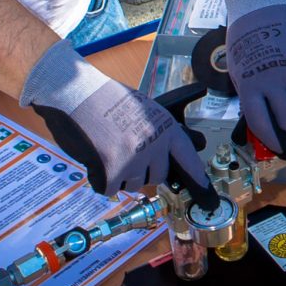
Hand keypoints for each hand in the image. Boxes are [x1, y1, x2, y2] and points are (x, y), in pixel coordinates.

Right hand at [20, 39, 216, 207]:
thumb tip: (164, 158)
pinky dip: (102, 180)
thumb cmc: (108, 100)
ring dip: (121, 175)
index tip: (205, 189)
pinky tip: (98, 158)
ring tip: (110, 149)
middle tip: (127, 153)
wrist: (80, 95)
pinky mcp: (113, 172)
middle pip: (157, 176)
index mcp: (165, 127)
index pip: (186, 156)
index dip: (196, 175)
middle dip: (144, 171)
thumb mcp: (143, 109)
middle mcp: (154, 144)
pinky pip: (111, 190)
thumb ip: (156, 133)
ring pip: (133, 184)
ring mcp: (134, 159)